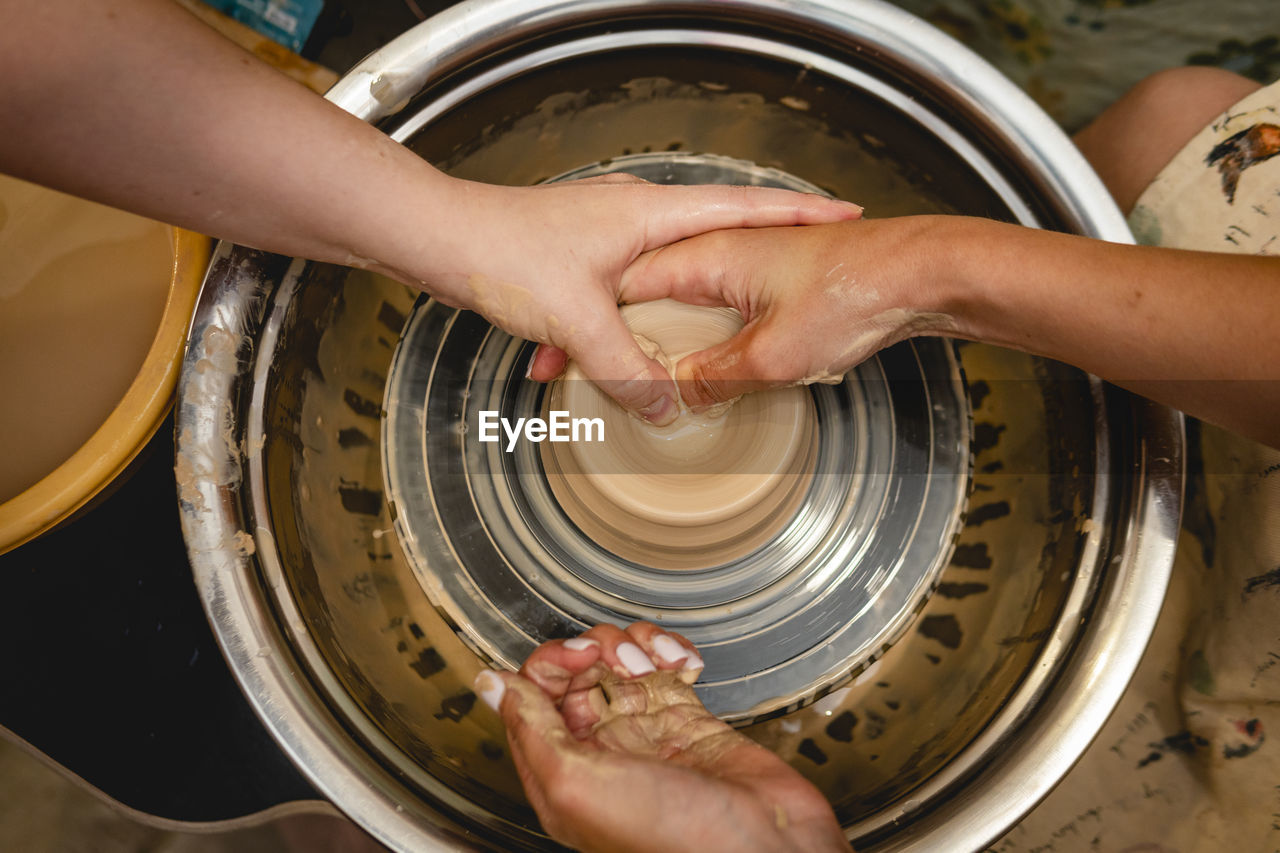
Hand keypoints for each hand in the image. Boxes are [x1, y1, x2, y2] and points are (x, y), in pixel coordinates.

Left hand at [409, 175, 861, 422]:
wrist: (436, 238)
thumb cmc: (500, 253)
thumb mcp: (577, 321)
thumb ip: (627, 368)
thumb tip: (666, 407)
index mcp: (649, 213)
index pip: (742, 208)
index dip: (796, 215)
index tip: (841, 217)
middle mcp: (635, 214)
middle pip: (713, 237)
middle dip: (755, 259)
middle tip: (797, 279)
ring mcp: (608, 231)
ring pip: (669, 269)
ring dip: (691, 300)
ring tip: (727, 326)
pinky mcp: (581, 253)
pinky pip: (632, 286)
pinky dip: (642, 316)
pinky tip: (633, 349)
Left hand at [474, 622, 851, 852]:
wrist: (763, 850)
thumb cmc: (673, 840)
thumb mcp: (578, 785)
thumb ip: (530, 729)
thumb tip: (490, 683)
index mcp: (562, 773)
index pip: (532, 694)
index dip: (552, 663)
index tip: (580, 658)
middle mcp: (600, 751)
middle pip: (576, 670)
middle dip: (597, 649)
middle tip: (619, 661)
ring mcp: (646, 732)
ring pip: (620, 660)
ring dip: (638, 647)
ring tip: (659, 666)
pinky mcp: (689, 720)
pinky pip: (667, 666)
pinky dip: (674, 652)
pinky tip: (686, 663)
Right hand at [596, 217, 956, 409]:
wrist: (919, 274)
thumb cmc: (853, 293)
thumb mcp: (770, 357)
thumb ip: (714, 379)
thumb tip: (679, 397)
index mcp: (705, 256)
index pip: (627, 287)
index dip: (600, 327)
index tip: (579, 361)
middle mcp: (720, 252)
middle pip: (651, 295)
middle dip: (627, 336)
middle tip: (604, 374)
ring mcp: (748, 264)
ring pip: (686, 304)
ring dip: (666, 339)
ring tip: (650, 379)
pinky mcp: (775, 282)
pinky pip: (721, 311)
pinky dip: (706, 338)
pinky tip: (709, 368)